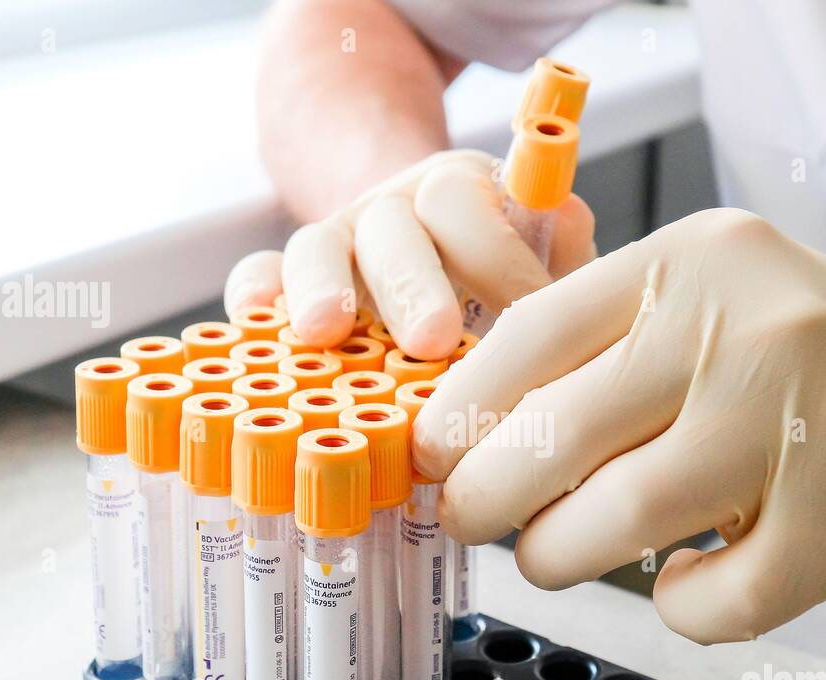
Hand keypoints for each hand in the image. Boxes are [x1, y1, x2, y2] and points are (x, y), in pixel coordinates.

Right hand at [223, 150, 595, 359]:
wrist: (418, 246)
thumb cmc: (492, 273)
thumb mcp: (538, 250)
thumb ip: (562, 247)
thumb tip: (569, 221)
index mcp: (457, 194)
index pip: (469, 209)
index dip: (499, 262)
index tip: (526, 320)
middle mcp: (392, 209)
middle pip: (395, 231)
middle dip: (413, 286)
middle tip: (434, 339)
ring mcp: (335, 240)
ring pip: (318, 247)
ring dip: (322, 288)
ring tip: (324, 332)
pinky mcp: (289, 278)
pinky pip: (260, 274)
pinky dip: (256, 292)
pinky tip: (255, 320)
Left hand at [413, 209, 825, 642]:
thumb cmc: (796, 354)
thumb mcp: (697, 302)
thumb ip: (593, 348)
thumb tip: (460, 435)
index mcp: (691, 264)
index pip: (535, 333)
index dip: (459, 410)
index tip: (427, 457)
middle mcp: (746, 330)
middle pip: (564, 433)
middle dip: (487, 496)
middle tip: (469, 519)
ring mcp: (803, 425)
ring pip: (625, 519)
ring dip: (558, 555)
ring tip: (553, 553)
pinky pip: (715, 601)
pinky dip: (676, 607)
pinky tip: (681, 579)